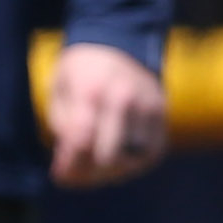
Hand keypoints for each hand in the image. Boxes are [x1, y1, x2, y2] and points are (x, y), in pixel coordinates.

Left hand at [47, 39, 166, 187]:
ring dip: (108, 173)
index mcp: (92, 89)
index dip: (68, 165)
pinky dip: (130, 166)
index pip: (82, 141)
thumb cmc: (79, 76)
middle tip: (75, 175)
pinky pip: (149, 156)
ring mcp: (148, 108)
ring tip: (92, 168)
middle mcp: (125, 98)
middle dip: (88, 173)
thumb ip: (64, 131)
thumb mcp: (59, 95)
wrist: (118, 47)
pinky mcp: (163, 119)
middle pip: (108, 156)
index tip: (59, 174)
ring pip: (131, 161)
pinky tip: (113, 163)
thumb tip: (66, 172)